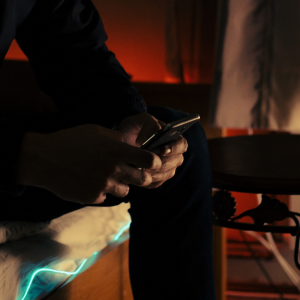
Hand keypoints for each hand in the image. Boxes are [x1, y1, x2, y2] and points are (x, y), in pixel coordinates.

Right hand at [17, 124, 160, 203]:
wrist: (44, 159)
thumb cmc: (70, 140)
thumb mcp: (95, 130)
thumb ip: (116, 138)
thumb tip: (128, 144)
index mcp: (116, 151)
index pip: (149, 160)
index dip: (154, 162)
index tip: (153, 163)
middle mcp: (113, 170)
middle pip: (142, 179)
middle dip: (141, 177)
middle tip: (134, 173)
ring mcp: (103, 185)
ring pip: (125, 191)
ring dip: (120, 185)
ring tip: (106, 177)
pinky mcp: (93, 197)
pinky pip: (105, 197)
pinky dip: (101, 191)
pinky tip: (89, 182)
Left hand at [119, 114, 187, 187]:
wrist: (124, 140)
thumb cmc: (136, 128)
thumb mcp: (141, 120)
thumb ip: (151, 124)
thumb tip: (156, 135)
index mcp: (174, 138)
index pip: (182, 145)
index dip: (174, 148)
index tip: (162, 150)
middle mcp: (175, 155)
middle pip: (175, 162)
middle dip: (160, 163)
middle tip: (146, 162)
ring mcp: (168, 168)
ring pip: (166, 174)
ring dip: (153, 173)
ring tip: (139, 169)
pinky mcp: (158, 179)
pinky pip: (156, 183)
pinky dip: (147, 180)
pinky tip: (136, 175)